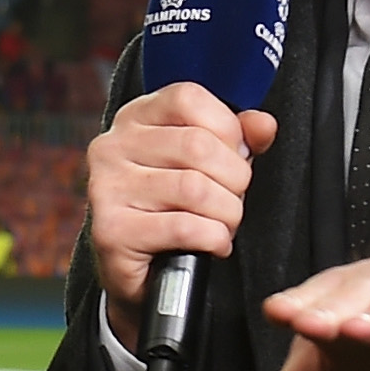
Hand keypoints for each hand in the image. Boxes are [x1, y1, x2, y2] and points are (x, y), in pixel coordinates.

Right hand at [83, 84, 282, 348]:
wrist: (139, 271)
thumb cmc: (173, 209)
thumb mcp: (208, 163)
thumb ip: (237, 138)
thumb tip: (262, 124)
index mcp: (134, 119)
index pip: (188, 98)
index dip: (227, 128)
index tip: (232, 155)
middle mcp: (112, 147)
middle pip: (197, 145)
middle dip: (234, 179)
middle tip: (231, 198)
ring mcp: (107, 189)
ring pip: (195, 189)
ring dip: (226, 213)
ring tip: (222, 224)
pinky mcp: (111, 231)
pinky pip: (184, 227)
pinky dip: (213, 238)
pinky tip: (211, 243)